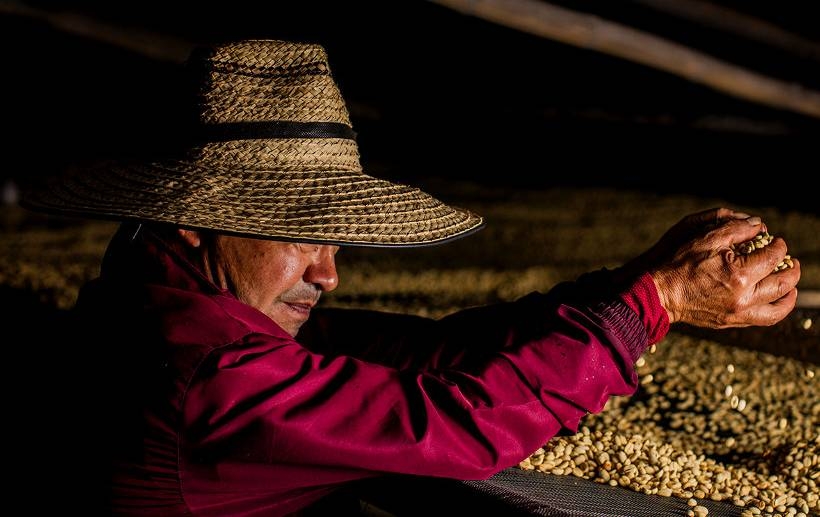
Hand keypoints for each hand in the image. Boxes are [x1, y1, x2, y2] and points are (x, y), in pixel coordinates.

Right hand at [633, 208, 799, 327]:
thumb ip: (736, 230)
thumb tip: (759, 227)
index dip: (779, 246)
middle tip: (792, 262)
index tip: (777, 241)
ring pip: (778, 308)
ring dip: (790, 294)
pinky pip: (763, 319)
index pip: (773, 257)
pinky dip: (775, 309)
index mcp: (739, 274)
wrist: (661, 295)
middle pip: (783, 283)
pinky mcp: (731, 322)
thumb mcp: (705, 239)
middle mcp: (743, 297)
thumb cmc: (680, 265)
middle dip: (792, 269)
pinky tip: (775, 299)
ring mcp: (738, 312)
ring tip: (791, 285)